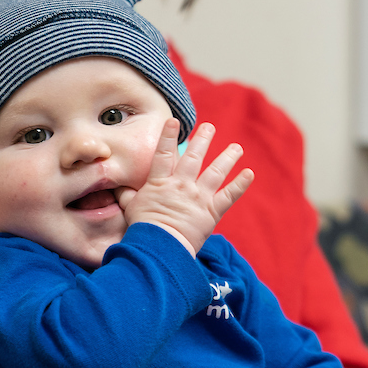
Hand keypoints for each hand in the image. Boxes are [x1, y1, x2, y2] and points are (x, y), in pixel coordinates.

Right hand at [117, 119, 253, 255]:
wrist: (160, 246)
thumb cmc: (143, 228)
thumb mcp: (130, 208)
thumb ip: (126, 194)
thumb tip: (118, 186)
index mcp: (160, 183)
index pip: (164, 154)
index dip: (168, 136)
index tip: (173, 121)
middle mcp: (182, 185)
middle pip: (194, 157)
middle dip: (203, 140)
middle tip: (210, 127)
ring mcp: (199, 196)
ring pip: (216, 171)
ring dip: (227, 157)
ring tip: (236, 147)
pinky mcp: (212, 211)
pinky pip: (229, 195)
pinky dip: (240, 184)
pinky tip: (249, 172)